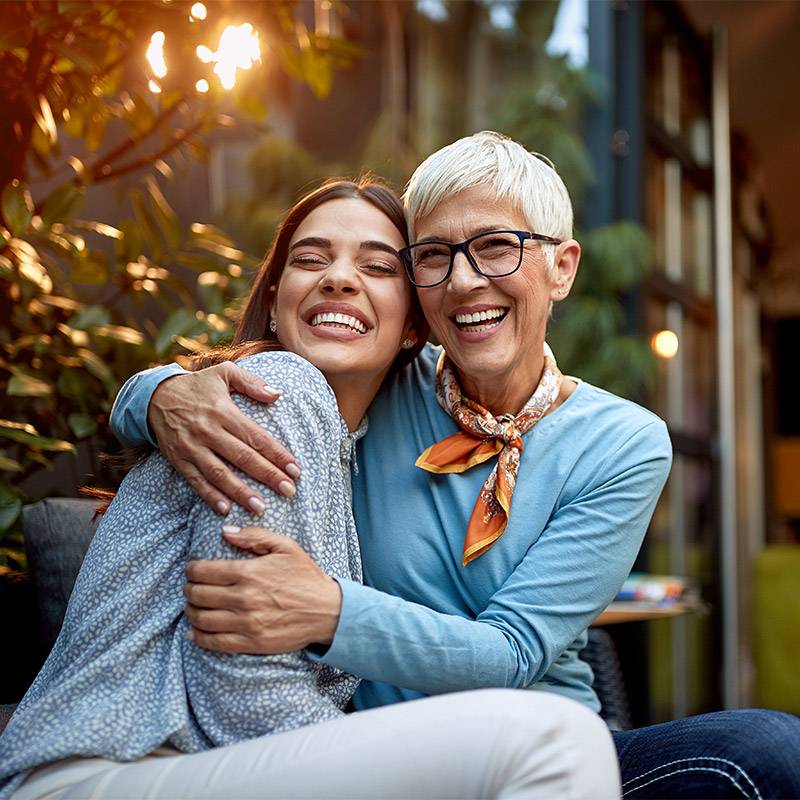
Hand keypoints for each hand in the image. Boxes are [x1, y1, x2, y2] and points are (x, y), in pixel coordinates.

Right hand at [148, 363, 301, 513]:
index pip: (256, 436)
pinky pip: (195, 481)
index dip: (277, 454)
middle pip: (242, 457)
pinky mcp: (178, 459)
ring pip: (219, 473)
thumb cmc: (198, 385)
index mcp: (223, 411)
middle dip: (267, 475)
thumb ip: (252, 382)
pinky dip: (210, 496)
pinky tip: (226, 509)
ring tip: (260, 507)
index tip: (295, 469)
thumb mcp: (224, 373)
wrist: (154, 396)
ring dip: (240, 492)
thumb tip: (277, 394)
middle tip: (289, 491)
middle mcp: (208, 430)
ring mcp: (192, 447)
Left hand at [184, 526, 342, 653]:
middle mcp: (243, 598)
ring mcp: (246, 622)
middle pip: (197, 595)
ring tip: (193, 606)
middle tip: (191, 587)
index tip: (193, 570)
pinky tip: (195, 631)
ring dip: (190, 612)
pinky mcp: (250, 642)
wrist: (328, 611)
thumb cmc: (306, 576)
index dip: (191, 570)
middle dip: (188, 589)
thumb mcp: (285, 547)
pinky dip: (198, 637)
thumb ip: (254, 536)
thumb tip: (225, 531)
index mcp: (249, 572)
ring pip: (201, 619)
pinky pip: (213, 642)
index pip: (202, 571)